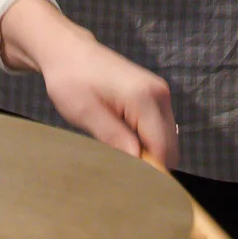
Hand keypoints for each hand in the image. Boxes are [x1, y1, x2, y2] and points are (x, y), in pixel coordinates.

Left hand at [0, 0, 179, 167]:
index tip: (133, 186)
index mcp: (144, 97)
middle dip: (151, 164)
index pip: (162, 149)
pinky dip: (145, 141)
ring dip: (147, 153)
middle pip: (169, 146)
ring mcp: (159, 93)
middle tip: (122, 174)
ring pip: (165, 140)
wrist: (68, 51)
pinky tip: (123, 141)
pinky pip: (158, 129)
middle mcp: (159, 94)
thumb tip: (138, 166)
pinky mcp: (154, 95)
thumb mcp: (87, 114)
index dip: (152, 172)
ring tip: (118, 153)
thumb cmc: (71, 78)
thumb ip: (115, 140)